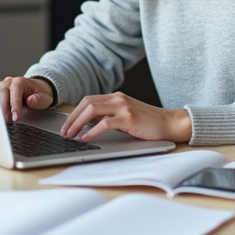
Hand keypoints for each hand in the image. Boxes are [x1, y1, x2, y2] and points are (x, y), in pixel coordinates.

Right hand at [0, 76, 54, 121]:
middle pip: (2, 93)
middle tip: (9, 121)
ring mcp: (1, 87)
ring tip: (3, 121)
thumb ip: (39, 100)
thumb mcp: (45, 98)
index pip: (15, 92)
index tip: (16, 117)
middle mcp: (9, 83)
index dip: (14, 106)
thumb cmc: (39, 94)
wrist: (36, 89)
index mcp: (20, 82)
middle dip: (4, 109)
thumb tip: (31, 101)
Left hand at [61, 92, 191, 143]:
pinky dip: (92, 131)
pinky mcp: (129, 118)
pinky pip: (105, 123)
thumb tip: (88, 125)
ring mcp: (123, 107)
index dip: (74, 112)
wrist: (169, 123)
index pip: (88, 100)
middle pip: (87, 103)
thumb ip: (110, 116)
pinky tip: (86, 138)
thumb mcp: (126, 116)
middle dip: (72, 118)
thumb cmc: (148, 122)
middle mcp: (118, 99)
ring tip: (71, 135)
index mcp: (116, 97)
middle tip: (65, 132)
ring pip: (92, 110)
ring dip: (77, 123)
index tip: (67, 125)